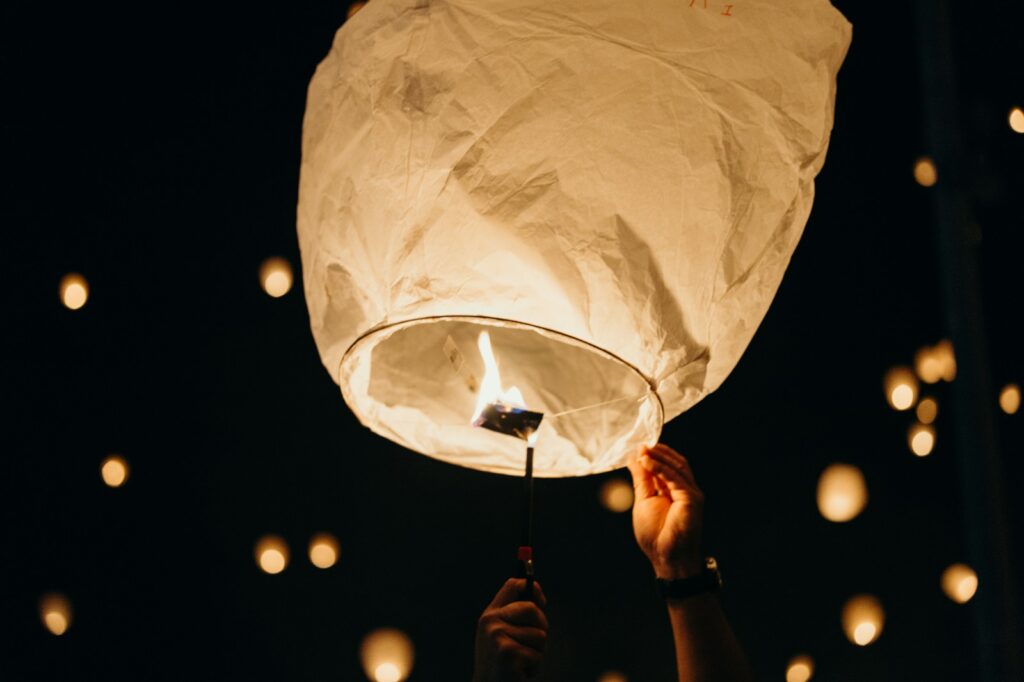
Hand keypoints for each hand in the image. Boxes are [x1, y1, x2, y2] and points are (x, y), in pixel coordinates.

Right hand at [472, 578, 547, 681]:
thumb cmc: (500, 664)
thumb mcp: (501, 636)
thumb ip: (515, 617)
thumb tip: (539, 600)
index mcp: (490, 615)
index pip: (512, 586)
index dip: (532, 589)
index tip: (542, 601)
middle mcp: (491, 623)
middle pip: (532, 609)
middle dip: (541, 626)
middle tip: (533, 644)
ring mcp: (498, 637)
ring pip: (539, 635)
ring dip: (536, 653)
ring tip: (521, 662)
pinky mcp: (507, 654)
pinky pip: (536, 655)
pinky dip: (533, 667)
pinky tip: (519, 672)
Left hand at [626, 444, 704, 578]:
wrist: (666, 555)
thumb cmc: (656, 534)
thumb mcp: (643, 501)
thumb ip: (641, 480)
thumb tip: (634, 460)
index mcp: (673, 490)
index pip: (666, 466)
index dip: (653, 456)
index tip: (638, 448)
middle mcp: (684, 490)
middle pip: (674, 463)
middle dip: (657, 453)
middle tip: (641, 447)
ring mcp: (690, 493)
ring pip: (677, 467)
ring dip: (658, 457)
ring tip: (642, 452)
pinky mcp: (691, 498)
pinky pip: (675, 478)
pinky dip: (660, 468)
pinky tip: (647, 462)